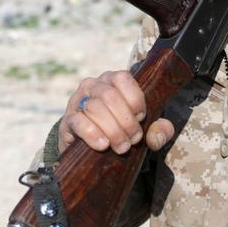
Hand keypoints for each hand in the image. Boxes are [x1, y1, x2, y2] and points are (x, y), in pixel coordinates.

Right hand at [59, 70, 175, 154]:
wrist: (91, 147)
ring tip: (122, 147)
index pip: (123, 79)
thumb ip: (159, 130)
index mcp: (112, 80)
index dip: (135, 100)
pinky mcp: (68, 120)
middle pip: (110, 96)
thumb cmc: (122, 130)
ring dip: (112, 130)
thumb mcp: (144, 128)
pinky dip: (93, 134)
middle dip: (125, 121)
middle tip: (133, 140)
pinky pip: (79, 122)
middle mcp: (94, 85)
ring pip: (95, 108)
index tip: (141, 118)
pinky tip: (103, 145)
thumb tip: (159, 135)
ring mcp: (78, 100)